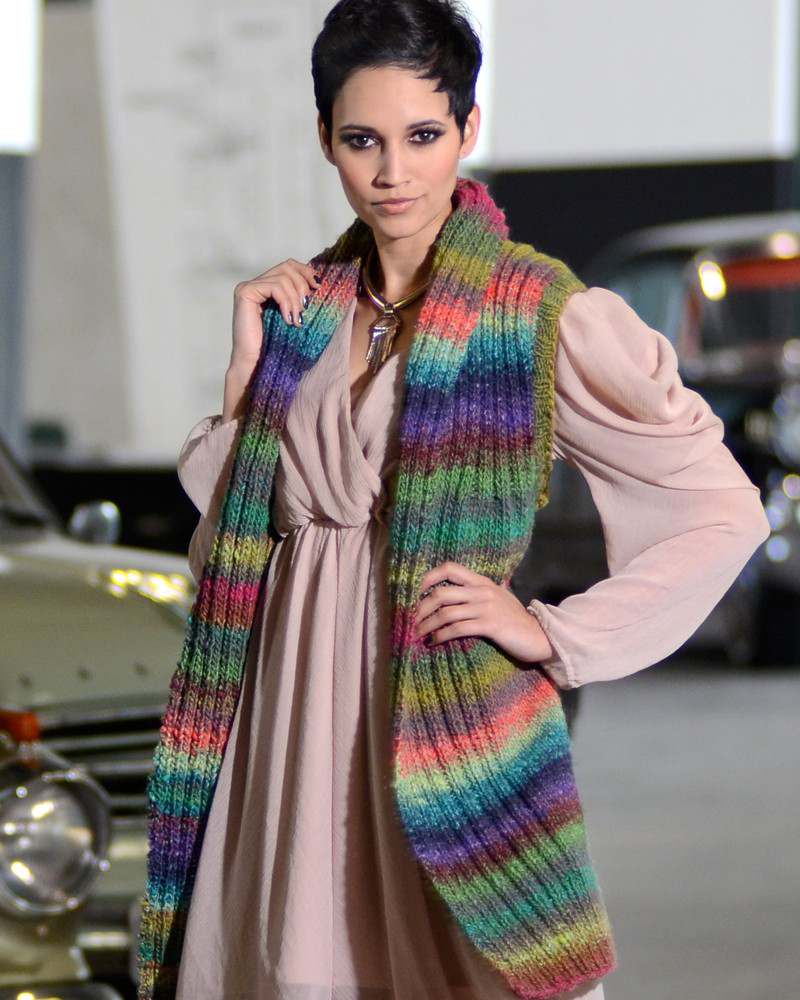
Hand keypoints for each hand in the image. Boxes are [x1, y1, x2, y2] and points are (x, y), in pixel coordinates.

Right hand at [230, 258, 321, 372]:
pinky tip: (288, 319)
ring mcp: (248, 286)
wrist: (258, 363)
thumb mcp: (294, 316)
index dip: (305, 271)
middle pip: (287, 266)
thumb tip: (319, 280)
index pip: (288, 265)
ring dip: (295, 299)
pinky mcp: (245, 292)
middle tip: (306, 308)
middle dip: (302, 285)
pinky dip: (286, 302)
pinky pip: (274, 286)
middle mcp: (256, 283)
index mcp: (267, 286)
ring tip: (297, 319)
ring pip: (283, 277)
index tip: (318, 287)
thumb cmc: (277, 345)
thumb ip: (299, 297)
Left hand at [413, 561, 553, 663]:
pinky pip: (458, 628)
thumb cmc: (514, 619)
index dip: (428, 577)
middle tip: (411, 619)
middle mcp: (482, 591)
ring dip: (428, 624)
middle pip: (441, 593)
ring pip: (446, 613)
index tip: (415, 591)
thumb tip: (448, 596)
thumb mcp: (496, 598)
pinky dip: (442, 635)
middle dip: (421, 607)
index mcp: (482, 581)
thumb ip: (475, 593)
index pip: (450, 568)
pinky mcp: (490, 625)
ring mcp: (486, 607)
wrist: (539, 635)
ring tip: (418, 633)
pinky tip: (435, 641)